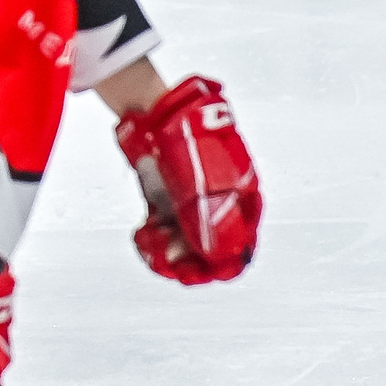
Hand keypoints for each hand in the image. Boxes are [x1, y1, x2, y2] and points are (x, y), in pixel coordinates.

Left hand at [115, 75, 259, 283]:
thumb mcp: (207, 186)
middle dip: (190, 261)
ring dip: (167, 251)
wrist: (155, 112)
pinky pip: (164, 230)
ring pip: (184, 243)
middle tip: (170, 263)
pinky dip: (153, 238)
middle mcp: (220, 202)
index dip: (224, 264)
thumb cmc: (189, 140)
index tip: (203, 272)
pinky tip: (142, 234)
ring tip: (150, 243)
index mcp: (243, 197)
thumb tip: (220, 258)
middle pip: (211, 249)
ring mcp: (192, 201)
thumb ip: (215, 224)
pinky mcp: (167, 200)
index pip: (241, 245)